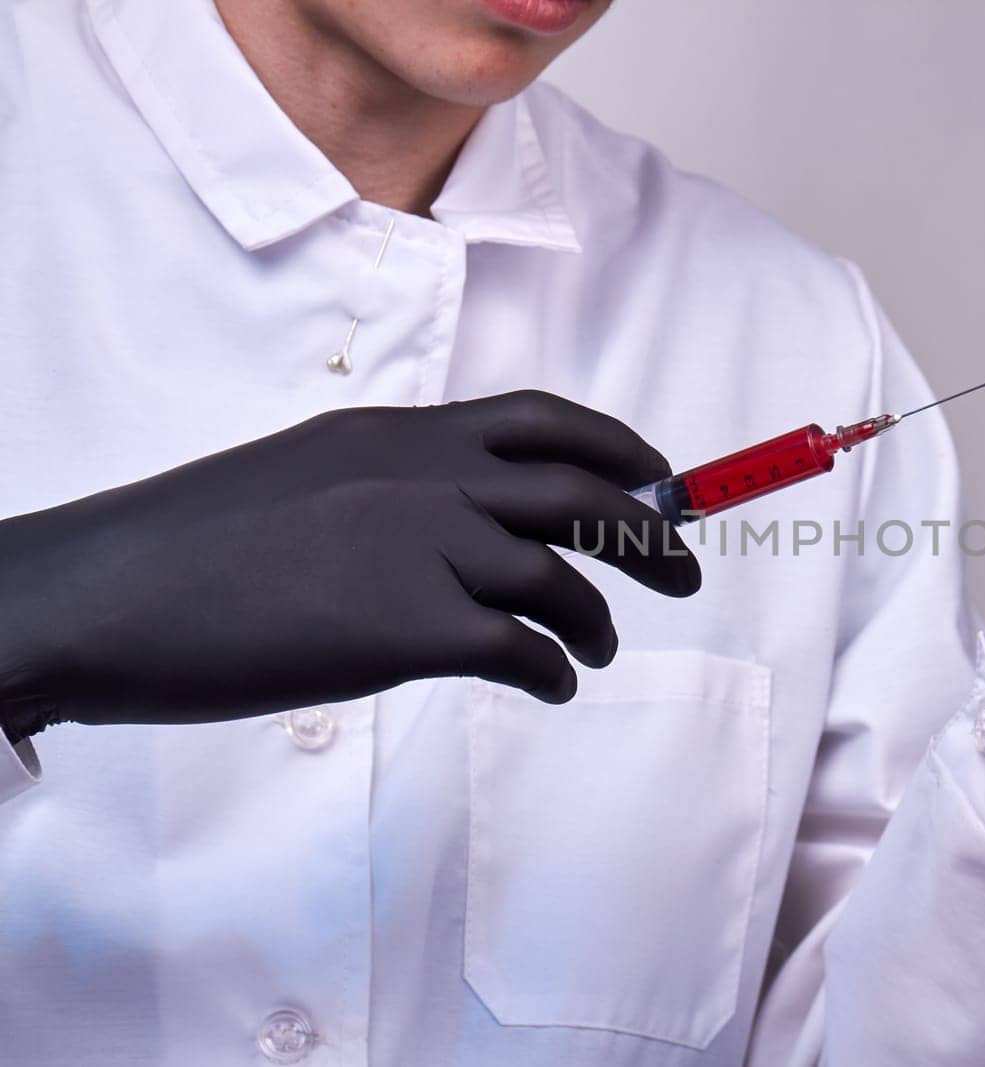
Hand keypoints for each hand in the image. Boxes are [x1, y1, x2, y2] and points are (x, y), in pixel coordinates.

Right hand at [0, 391, 699, 738]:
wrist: (100, 594)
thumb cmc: (192, 549)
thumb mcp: (307, 478)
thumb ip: (396, 487)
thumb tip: (474, 525)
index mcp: (397, 434)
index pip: (540, 420)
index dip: (619, 447)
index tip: (662, 479)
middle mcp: (420, 478)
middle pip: (579, 492)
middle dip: (650, 531)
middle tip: (685, 572)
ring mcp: (414, 547)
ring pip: (559, 576)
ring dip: (598, 618)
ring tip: (599, 649)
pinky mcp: (401, 627)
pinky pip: (521, 647)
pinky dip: (553, 670)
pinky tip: (551, 687)